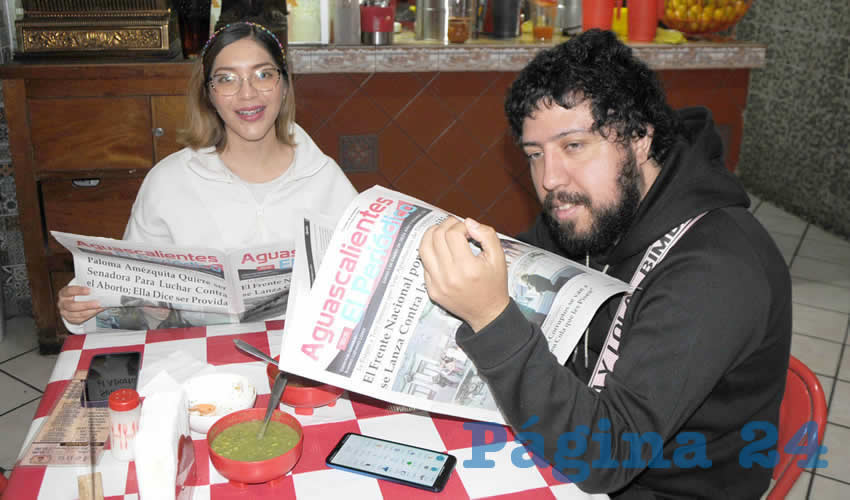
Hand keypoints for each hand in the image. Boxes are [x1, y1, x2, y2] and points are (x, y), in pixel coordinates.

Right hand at [57, 285, 103, 324]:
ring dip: (90, 311)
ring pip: (77, 314)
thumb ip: (86, 289)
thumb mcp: (79, 289)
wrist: (72, 303)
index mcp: (63, 293)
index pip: (69, 291)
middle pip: (72, 306)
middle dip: (86, 305)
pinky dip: (90, 315)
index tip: (90, 290)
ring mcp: (65, 313)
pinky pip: (80, 319)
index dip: (79, 291)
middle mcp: (62, 303)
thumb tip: (100, 289)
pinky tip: (97, 311)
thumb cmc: (78, 294)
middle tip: (98, 303)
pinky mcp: (70, 319)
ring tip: (100, 308)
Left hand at [419, 217, 509, 331]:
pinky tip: (441, 251)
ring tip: (443, 232)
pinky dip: (430, 252)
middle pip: (436, 237)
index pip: (453, 234)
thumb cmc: (494, 284)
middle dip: (446, 226)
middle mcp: (449, 276)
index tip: (469, 230)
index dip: (460, 226)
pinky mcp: (431, 290)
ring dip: (432, 235)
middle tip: (456, 227)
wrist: (487, 313)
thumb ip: (487, 235)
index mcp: (468, 268)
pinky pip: (424, 264)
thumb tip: (468, 222)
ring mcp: (437, 284)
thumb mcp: (499, 257)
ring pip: (423, 248)